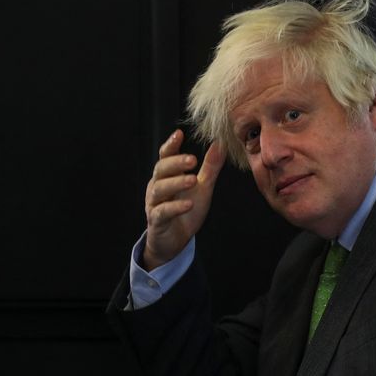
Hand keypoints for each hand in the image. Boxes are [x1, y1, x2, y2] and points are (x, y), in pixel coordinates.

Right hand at [143, 129, 225, 270]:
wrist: (174, 241)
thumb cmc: (186, 210)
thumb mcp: (202, 187)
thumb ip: (209, 167)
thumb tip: (220, 144)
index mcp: (167, 176)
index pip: (166, 156)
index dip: (171, 145)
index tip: (179, 134)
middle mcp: (157, 187)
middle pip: (161, 169)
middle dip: (176, 163)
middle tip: (192, 160)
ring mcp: (155, 204)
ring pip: (160, 189)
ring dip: (176, 183)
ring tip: (193, 180)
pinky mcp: (157, 221)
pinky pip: (163, 212)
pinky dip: (175, 207)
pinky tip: (188, 205)